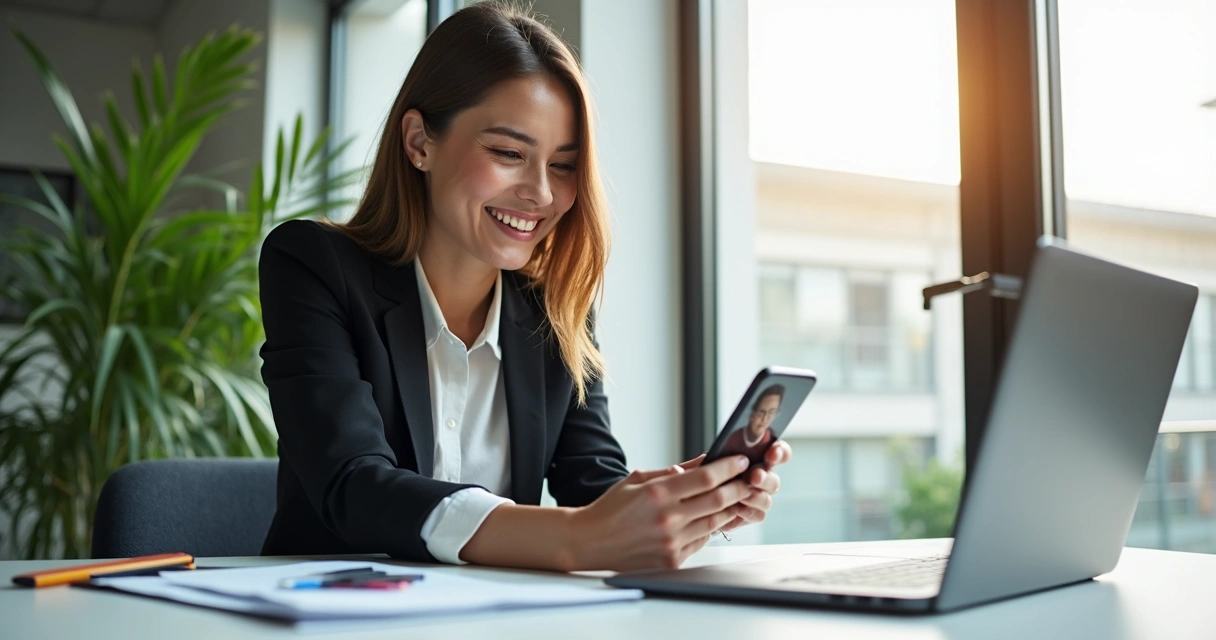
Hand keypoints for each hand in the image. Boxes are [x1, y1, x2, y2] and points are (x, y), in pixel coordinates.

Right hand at [566, 455, 752, 571]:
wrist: (590, 542)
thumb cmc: (611, 509)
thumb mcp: (639, 479)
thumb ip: (673, 471)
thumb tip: (705, 461)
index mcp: (657, 494)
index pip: (705, 478)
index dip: (728, 468)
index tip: (740, 461)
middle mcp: (667, 519)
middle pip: (718, 500)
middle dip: (739, 487)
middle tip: (750, 478)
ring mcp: (671, 542)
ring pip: (715, 522)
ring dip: (730, 508)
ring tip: (738, 497)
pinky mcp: (672, 560)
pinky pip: (701, 541)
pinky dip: (709, 528)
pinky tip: (711, 518)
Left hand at [718, 441, 790, 532]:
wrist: (696, 494)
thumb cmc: (709, 469)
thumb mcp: (716, 454)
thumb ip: (730, 447)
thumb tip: (738, 439)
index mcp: (759, 458)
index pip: (779, 452)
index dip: (780, 452)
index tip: (773, 452)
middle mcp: (763, 477)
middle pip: (774, 480)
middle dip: (765, 478)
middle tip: (754, 476)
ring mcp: (760, 496)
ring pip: (767, 499)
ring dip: (757, 497)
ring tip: (743, 496)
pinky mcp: (752, 513)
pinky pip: (759, 515)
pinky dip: (749, 511)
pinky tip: (738, 508)